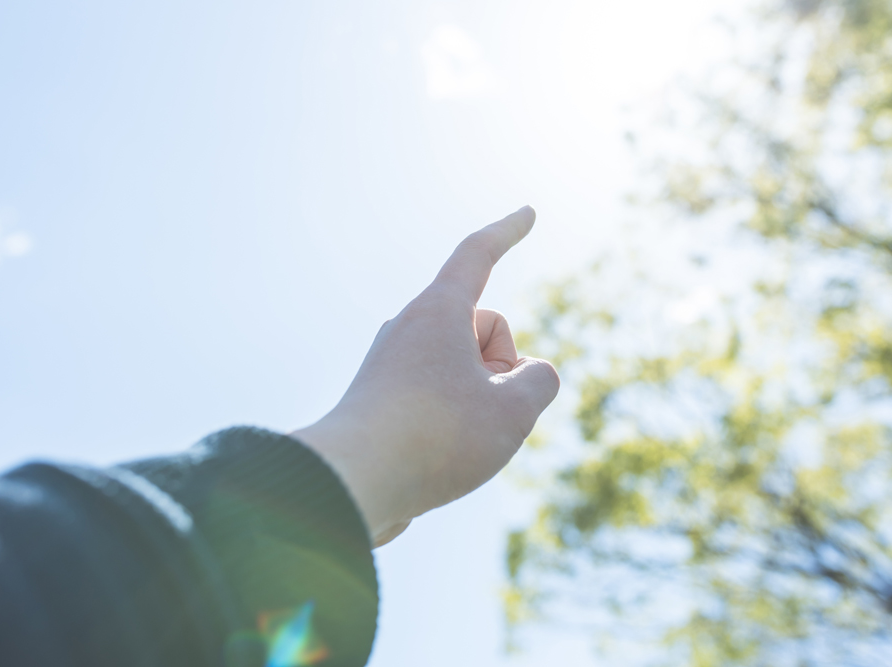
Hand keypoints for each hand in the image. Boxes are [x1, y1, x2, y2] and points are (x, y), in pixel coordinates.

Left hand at [292, 207, 559, 546]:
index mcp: (438, 312)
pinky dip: (455, 424)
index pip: (477, 255)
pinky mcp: (383, 401)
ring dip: (480, 402)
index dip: (508, 232)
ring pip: (466, 371)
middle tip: (485, 413)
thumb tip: (529, 377)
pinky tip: (436, 459)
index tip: (528, 212)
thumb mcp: (513, 412)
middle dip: (503, 369)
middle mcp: (409, 328)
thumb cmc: (434, 440)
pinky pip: (441, 400)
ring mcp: (393, 364)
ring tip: (456, 444)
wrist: (351, 486)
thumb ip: (540, 381)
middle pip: (485, 331)